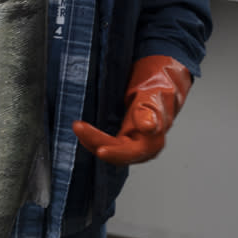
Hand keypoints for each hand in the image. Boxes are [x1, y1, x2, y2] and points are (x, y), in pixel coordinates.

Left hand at [72, 56, 191, 165]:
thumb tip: (148, 127)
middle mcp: (142, 147)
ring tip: (78, 126)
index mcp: (153, 140)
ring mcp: (131, 144)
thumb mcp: (154, 96)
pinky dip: (93, 138)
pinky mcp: (122, 139)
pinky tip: (82, 130)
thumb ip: (150, 112)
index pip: (132, 152)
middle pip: (115, 152)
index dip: (116, 153)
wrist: (159, 84)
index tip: (101, 150)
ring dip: (91, 140)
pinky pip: (106, 143)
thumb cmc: (158, 89)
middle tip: (78, 126)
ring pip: (108, 149)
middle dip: (95, 141)